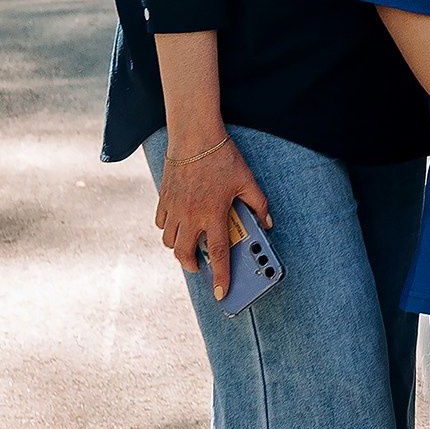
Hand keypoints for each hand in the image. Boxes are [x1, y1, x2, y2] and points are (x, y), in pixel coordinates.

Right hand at [156, 132, 271, 300]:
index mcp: (214, 213)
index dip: (221, 276)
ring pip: (169, 241)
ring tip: (190, 245)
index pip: (219, 253)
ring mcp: (174, 207)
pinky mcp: (163, 198)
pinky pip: (161, 223)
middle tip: (201, 266)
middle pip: (184, 254)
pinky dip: (168, 229)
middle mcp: (191, 215)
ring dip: (179, 248)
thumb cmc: (222, 157)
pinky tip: (179, 224)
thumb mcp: (247, 180)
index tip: (222, 293)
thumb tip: (267, 222)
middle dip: (192, 266)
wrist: (194, 135)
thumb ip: (259, 204)